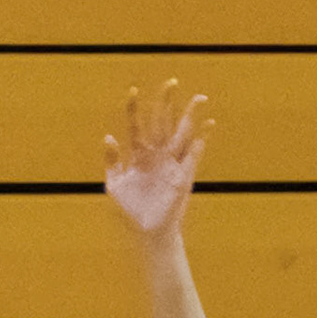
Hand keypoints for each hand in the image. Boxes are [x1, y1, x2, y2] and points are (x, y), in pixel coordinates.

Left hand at [105, 80, 209, 237]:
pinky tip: (208, 126)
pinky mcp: (183, 176)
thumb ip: (112, 161)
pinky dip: (201, 140)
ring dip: (190, 116)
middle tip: (171, 82)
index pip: (137, 126)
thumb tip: (109, 136)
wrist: (146, 235)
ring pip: (181, 134)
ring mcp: (171, 165)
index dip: (134, 109)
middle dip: (167, 103)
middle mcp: (157, 156)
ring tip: (199, 98)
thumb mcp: (114, 185)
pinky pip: (194, 155)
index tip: (132, 91)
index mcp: (139, 156)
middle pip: (162, 123)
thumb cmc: (130, 213)